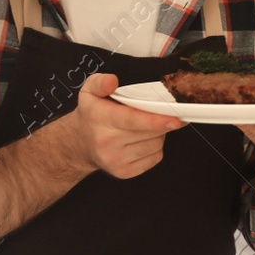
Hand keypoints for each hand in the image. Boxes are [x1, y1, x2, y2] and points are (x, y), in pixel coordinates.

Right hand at [68, 73, 183, 178]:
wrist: (79, 144)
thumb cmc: (91, 115)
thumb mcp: (89, 91)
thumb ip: (100, 82)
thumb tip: (112, 81)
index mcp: (100, 118)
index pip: (133, 120)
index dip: (156, 120)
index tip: (175, 118)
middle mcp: (106, 142)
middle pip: (150, 133)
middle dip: (161, 122)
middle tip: (159, 113)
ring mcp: (115, 160)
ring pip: (155, 145)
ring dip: (159, 134)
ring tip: (146, 126)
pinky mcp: (124, 173)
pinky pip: (154, 158)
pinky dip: (155, 148)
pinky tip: (143, 140)